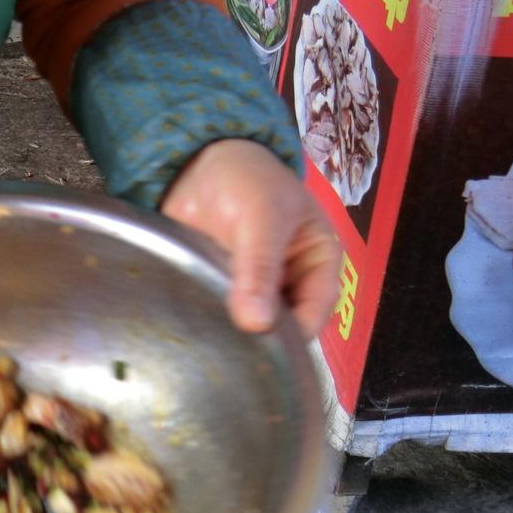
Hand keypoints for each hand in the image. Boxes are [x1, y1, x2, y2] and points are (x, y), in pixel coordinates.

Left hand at [161, 139, 340, 337]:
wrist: (196, 164)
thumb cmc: (246, 179)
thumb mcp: (261, 218)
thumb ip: (259, 268)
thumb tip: (258, 322)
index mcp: (317, 261)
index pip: (316, 310)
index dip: (296, 333)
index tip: (266, 347)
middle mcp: (289, 282)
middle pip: (283, 325)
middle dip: (262, 337)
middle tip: (233, 348)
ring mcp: (254, 290)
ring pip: (250, 324)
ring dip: (233, 331)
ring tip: (211, 335)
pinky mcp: (223, 292)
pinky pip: (220, 317)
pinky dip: (210, 321)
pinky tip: (195, 324)